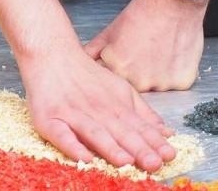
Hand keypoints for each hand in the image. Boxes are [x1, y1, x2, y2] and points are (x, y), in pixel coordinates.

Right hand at [20, 44, 176, 171]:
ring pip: (94, 133)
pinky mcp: (49, 120)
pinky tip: (83, 158)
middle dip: (138, 149)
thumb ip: (143, 113)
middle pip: (119, 132)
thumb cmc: (87, 76)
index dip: (154, 143)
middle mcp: (97, 111)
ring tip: (125, 161)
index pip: (139, 127)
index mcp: (116, 106)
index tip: (168, 156)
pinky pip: (61, 135)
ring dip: (110, 148)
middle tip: (153, 164)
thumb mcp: (120, 89)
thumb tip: (166, 133)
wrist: (51, 54)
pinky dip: (72, 147)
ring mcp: (72, 115)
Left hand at [84, 0, 205, 91]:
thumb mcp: (110, 31)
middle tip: (142, 51)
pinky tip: (170, 55)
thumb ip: (93, 51)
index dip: (116, 66)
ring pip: (154, 86)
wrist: (172, 2)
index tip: (124, 54)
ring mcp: (162, 84)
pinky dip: (173, 74)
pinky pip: (174, 84)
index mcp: (117, 69)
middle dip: (134, 73)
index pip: (110, 80)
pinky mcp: (182, 83)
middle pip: (133, 86)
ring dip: (154, 75)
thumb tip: (80, 61)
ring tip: (157, 52)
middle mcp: (139, 82)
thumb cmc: (141, 14)